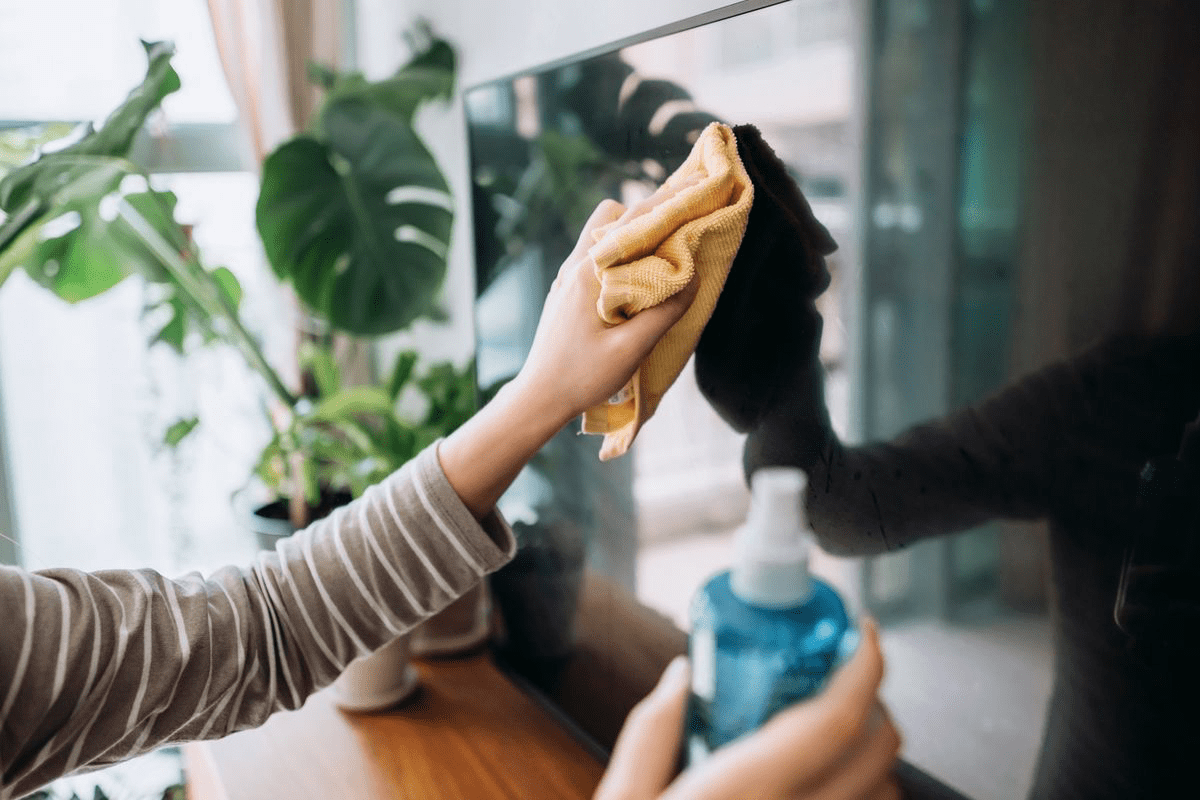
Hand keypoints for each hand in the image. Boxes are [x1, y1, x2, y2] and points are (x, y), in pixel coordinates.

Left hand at [510, 198, 697, 428]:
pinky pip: (598, 259)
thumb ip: (664, 312)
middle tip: (680, 228)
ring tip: (665, 254)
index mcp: (587, 273)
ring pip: (603, 236)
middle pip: (612, 216)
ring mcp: (568, 278)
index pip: (629, 220)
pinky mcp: (568, 292)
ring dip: (634, 238)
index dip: (664, 207)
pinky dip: (623, 258)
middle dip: (647, 216)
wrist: (540, 397)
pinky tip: (640, 281)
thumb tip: (693, 277)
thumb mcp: (630, 349)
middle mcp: (574, 266)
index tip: (693, 200)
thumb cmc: (582, 377)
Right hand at [593, 618, 900, 799]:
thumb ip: (651, 734)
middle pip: (880, 752)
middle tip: (841, 680)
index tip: (866, 633)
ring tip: (833, 742)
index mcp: (740, 794)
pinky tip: (828, 790)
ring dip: (874, 758)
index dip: (866, 665)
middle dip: (875, 701)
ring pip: (887, 796)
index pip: (835, 720)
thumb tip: (680, 674)